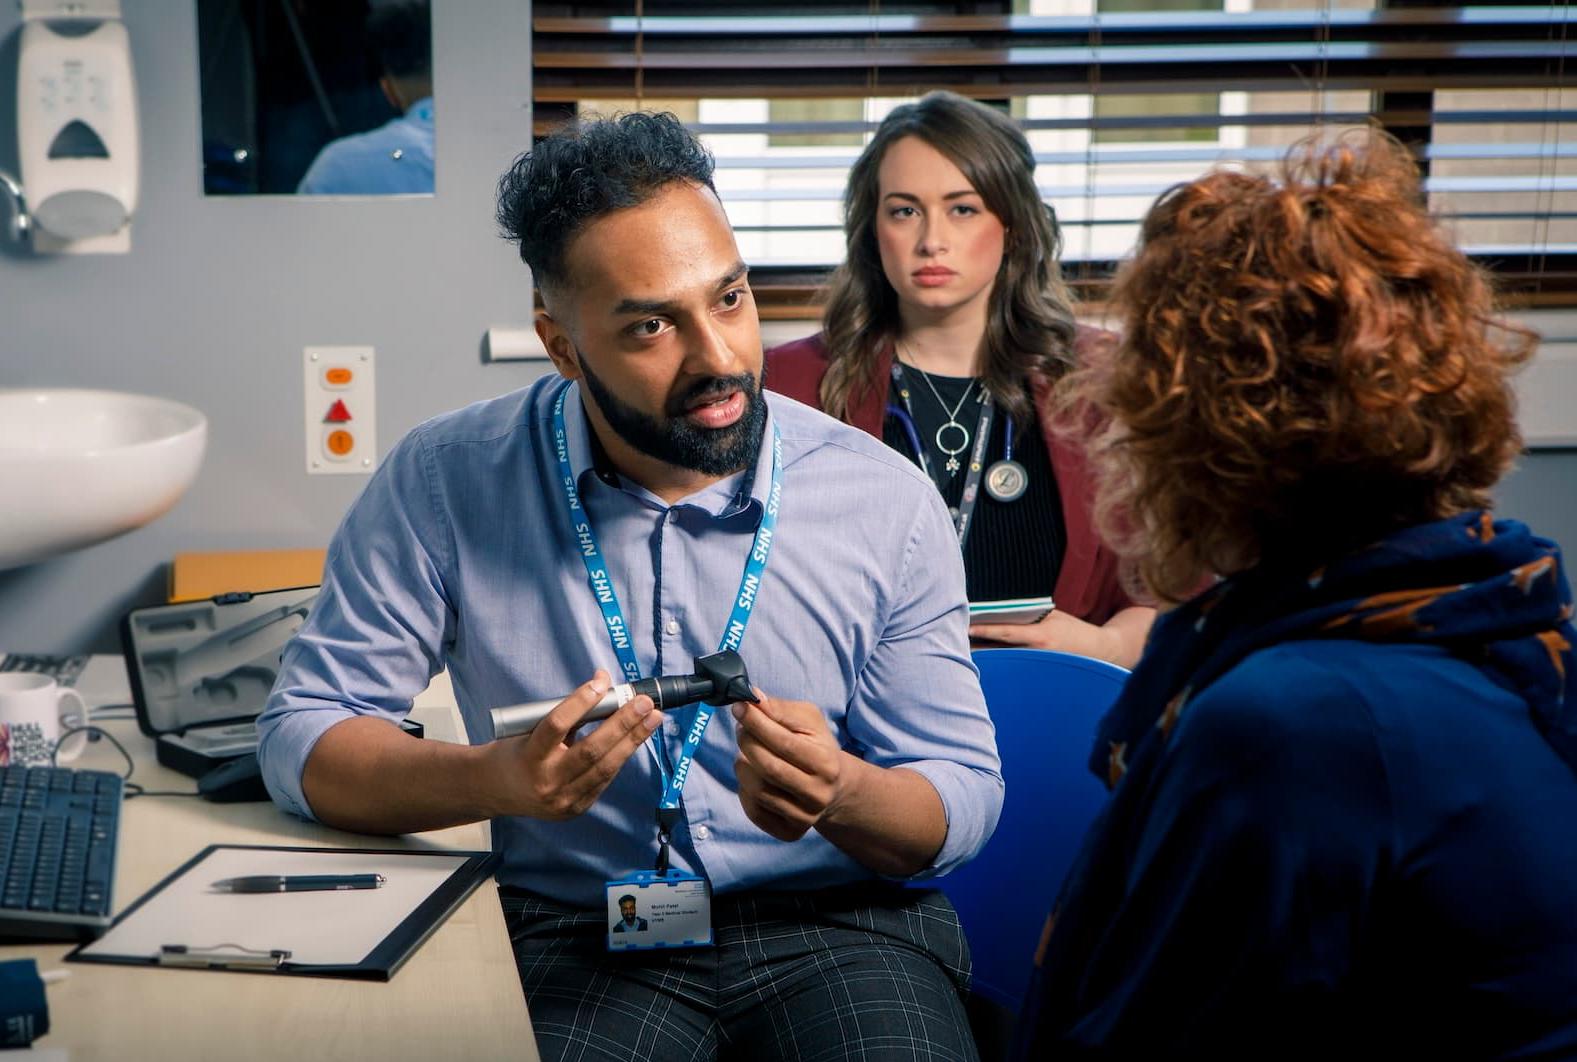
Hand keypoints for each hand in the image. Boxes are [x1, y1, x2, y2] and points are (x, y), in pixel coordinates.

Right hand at [484, 670, 662, 820]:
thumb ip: (565, 714)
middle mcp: (546, 781)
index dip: (580, 701)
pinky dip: (621, 757)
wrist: (494, 792)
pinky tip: (635, 740)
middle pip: (591, 749)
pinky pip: (605, 780)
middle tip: (645, 702)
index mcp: (529, 755)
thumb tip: (603, 685)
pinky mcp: (575, 809)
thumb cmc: (516, 752)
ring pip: (606, 767)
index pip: (556, 725)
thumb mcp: (529, 730)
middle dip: (623, 723)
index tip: (601, 682)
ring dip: (633, 740)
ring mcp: (563, 799)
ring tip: (652, 719)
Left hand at [732, 690, 844, 841]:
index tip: (739, 707)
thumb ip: (781, 709)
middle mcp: (817, 794)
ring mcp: (803, 817)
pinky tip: (754, 776)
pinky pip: (753, 809)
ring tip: (749, 753)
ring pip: (755, 789)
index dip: (756, 723)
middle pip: (766, 767)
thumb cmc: (817, 746)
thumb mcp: (809, 720)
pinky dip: (745, 788)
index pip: (783, 742)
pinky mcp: (789, 832)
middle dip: (746, 742)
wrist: (834, 786)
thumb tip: (752, 698)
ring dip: (743, 764)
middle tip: (742, 728)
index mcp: (826, 763)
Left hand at [971, 605, 1154, 667]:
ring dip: (984, 657)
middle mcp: (1036, 652)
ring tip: (962, 653)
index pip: (1006, 631)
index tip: (966, 626)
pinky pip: (1014, 669)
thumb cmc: (1073, 630)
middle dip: (977, 647)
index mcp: (1040, 635)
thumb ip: (1029, 615)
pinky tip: (984, 665)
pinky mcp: (1038, 673)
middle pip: (998, 651)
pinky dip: (999, 665)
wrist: (1100, 652)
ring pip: (1004, 662)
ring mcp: (1037, 665)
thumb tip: (1002, 611)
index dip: (984, 629)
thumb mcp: (1053, 616)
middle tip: (952, 642)